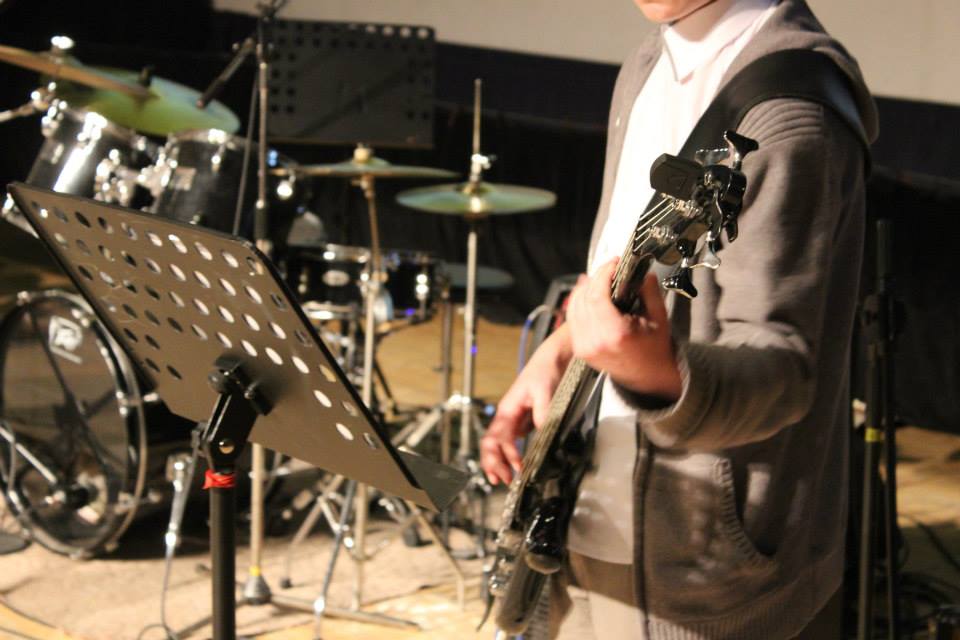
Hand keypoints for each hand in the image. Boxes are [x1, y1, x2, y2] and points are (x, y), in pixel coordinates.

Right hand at [480, 325, 571, 484]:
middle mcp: (508, 416)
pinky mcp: (524, 421)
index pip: (500, 437)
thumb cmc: (545, 370)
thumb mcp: (546, 390)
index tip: (518, 468)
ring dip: (498, 461)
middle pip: (491, 443)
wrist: (554, 358)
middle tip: (502, 481)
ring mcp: (514, 419)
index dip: (507, 455)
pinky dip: (509, 455)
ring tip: (504, 477)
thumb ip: (542, 412)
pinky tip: (516, 465)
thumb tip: (541, 432)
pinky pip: (511, 441)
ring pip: (498, 444)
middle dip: (493, 463)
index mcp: (508, 409)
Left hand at [566, 259, 681, 400]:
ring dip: (585, 289)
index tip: (614, 263)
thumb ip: (648, 291)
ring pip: (573, 306)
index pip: (597, 294)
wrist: (649, 377)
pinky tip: (591, 295)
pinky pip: (572, 318)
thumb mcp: (658, 318)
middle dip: (595, 278)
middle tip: (609, 270)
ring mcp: (584, 347)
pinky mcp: (580, 348)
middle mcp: (595, 341)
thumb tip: (641, 271)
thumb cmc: (655, 351)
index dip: (603, 273)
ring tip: (601, 280)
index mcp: (615, 334)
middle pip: (582, 298)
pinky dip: (579, 303)